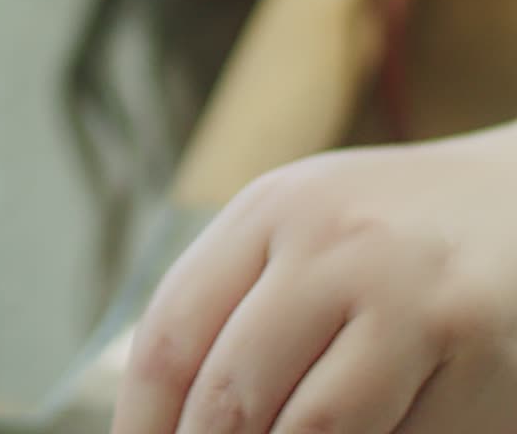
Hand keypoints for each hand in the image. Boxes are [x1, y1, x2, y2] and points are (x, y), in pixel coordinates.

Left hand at [112, 130, 516, 432]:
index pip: (171, 336)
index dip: (140, 421)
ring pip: (312, 433)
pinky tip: (371, 433)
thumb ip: (231, 303)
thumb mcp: (300, 233)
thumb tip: (161, 415)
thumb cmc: (390, 231)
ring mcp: (415, 300)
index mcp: (273, 211)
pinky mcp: (481, 355)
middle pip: (230, 394)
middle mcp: (338, 246)